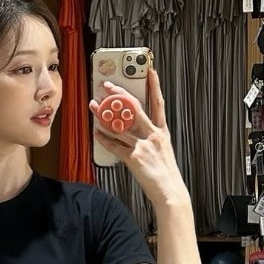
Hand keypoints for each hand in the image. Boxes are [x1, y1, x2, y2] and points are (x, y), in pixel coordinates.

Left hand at [90, 68, 189, 209]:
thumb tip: (134, 127)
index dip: (154, 85)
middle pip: (135, 109)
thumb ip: (151, 137)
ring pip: (120, 125)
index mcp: (162, 132)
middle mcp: (153, 136)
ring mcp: (143, 146)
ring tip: (93, 106)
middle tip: (107, 85)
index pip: (158, 103)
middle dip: (120, 95)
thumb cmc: (165, 173)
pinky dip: (104, 139)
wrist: (169, 192)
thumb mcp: (163, 150)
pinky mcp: (134, 159)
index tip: (149, 71)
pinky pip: (115, 146)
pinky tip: (96, 133)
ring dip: (104, 115)